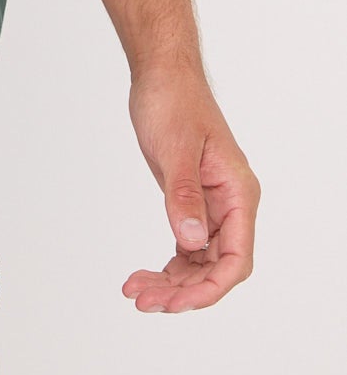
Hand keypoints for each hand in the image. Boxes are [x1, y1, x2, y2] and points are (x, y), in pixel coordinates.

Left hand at [122, 63, 260, 312]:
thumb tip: (191, 241)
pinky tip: (143, 276)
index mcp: (238, 193)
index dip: (210, 288)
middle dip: (183, 290)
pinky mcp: (190, 200)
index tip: (177, 302)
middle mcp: (231, 204)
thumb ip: (184, 196)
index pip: (236, 258)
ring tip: (136, 292)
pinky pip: (185, 245)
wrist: (161, 73)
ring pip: (198, 260)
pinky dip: (167, 264)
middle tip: (144, 301)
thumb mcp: (175, 149)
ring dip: (171, 282)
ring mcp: (211, 205)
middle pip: (215, 267)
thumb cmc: (173, 101)